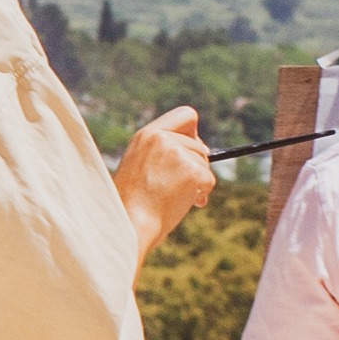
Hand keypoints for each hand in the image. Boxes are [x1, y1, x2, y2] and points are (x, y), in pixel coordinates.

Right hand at [114, 107, 218, 251]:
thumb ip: (162, 152)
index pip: (186, 115)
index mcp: (147, 135)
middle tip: (180, 185)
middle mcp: (163, 138)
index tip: (193, 148)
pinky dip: (201, 195)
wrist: (129, 224)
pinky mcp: (193, 171)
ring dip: (196, 182)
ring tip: (173, 198)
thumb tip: (202, 150)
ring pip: (204, 164)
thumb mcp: (140, 166)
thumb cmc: (132, 203)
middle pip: (199, 145)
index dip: (194, 131)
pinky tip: (182, 203)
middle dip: (195, 165)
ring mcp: (178, 153)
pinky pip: (209, 180)